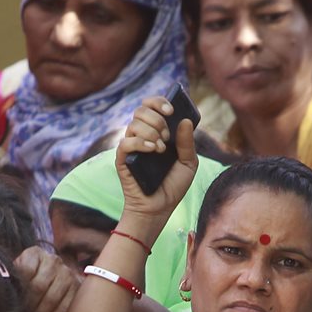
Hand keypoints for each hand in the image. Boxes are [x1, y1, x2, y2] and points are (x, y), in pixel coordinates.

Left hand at [14, 246, 78, 311]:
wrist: (54, 274)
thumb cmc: (29, 277)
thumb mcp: (18, 271)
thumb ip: (12, 279)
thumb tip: (3, 295)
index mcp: (35, 254)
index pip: (25, 271)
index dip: (19, 291)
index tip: (12, 304)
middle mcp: (53, 261)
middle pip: (39, 286)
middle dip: (28, 306)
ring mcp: (67, 273)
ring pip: (52, 299)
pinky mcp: (77, 287)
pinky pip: (64, 308)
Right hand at [115, 97, 198, 221]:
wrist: (159, 209)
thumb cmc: (173, 186)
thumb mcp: (189, 163)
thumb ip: (187, 142)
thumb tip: (185, 120)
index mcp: (156, 132)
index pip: (151, 106)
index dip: (159, 102)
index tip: (171, 110)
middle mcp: (142, 136)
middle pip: (141, 110)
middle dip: (157, 119)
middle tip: (166, 136)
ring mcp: (131, 147)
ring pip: (134, 123)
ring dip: (151, 132)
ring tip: (161, 150)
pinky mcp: (122, 159)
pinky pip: (125, 142)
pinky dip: (140, 142)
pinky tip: (152, 150)